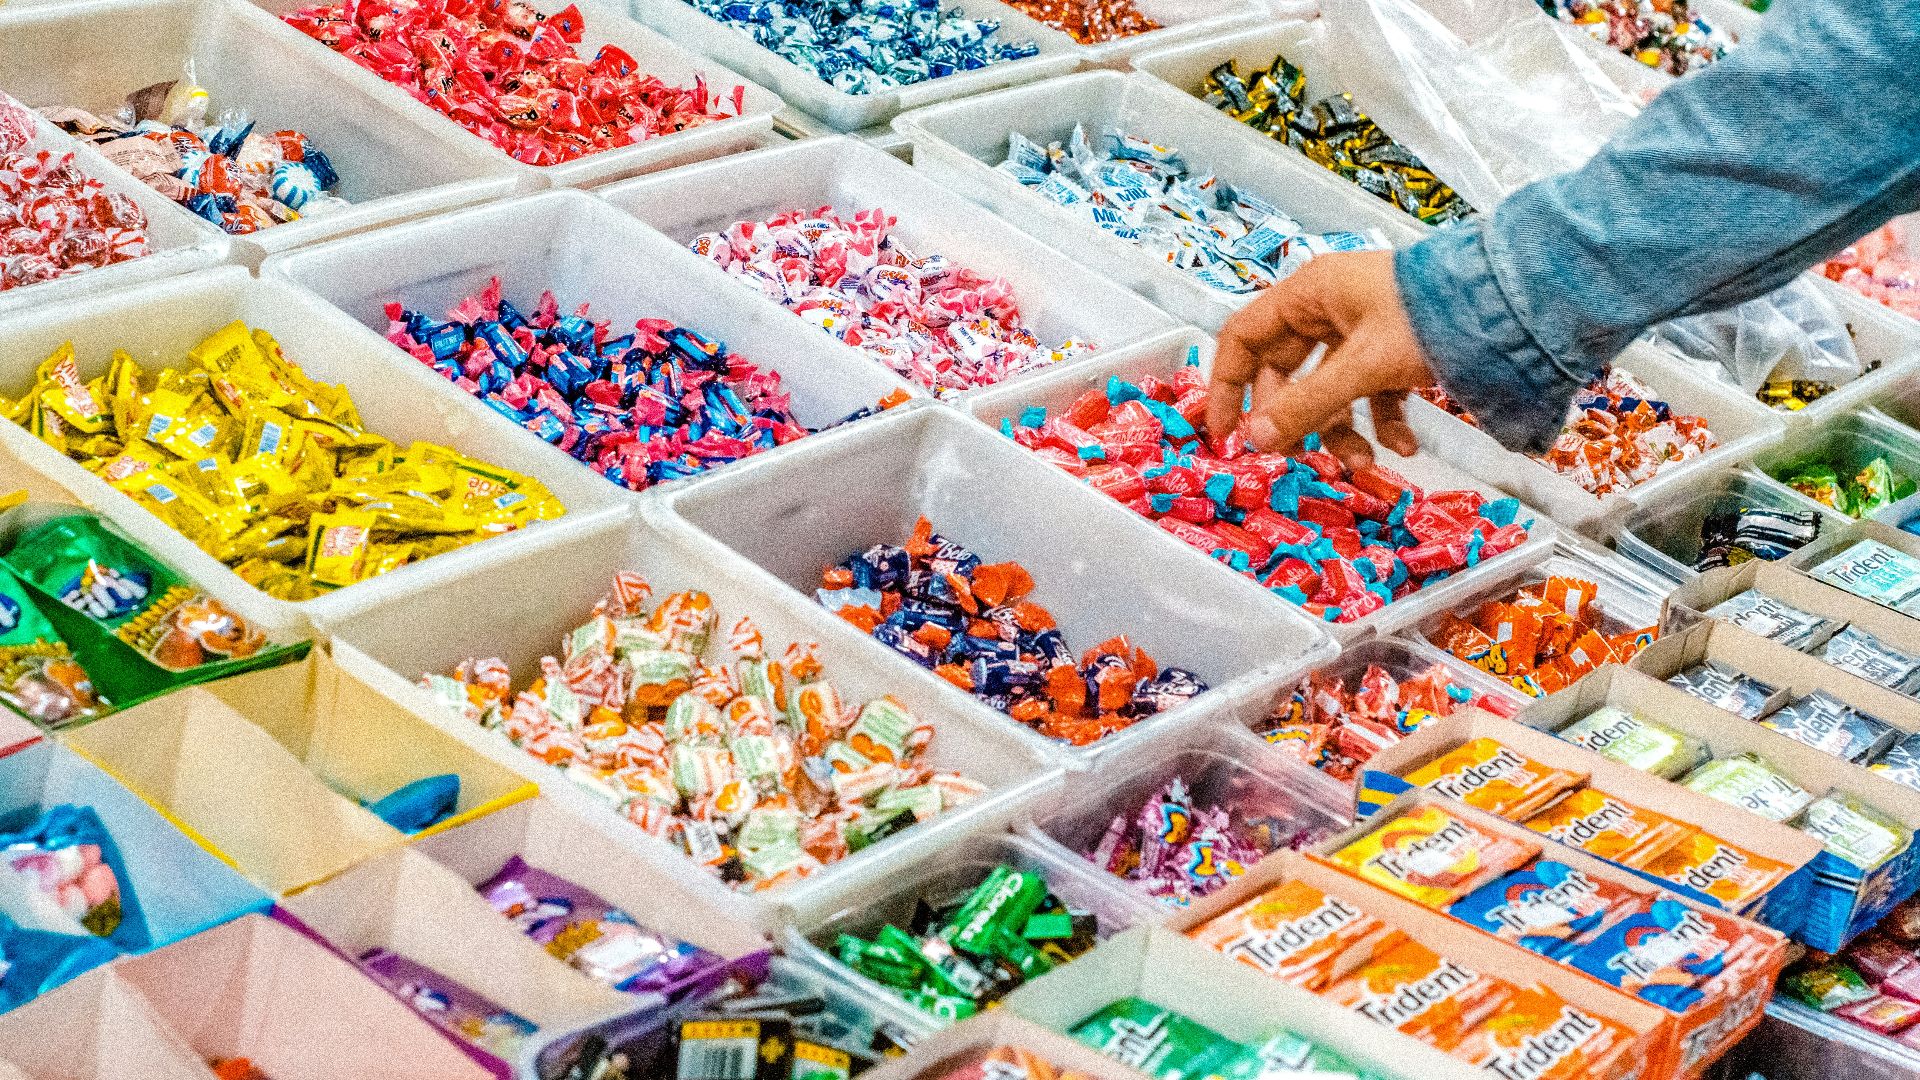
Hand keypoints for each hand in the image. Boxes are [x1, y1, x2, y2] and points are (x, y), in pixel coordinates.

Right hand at [1207, 250, 1436, 468]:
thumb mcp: (1362, 364)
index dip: (1226, 385)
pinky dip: (1382, 421)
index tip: (1226, 431)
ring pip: (1330, 389)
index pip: (1243, 338)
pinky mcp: (1393, 349)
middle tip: (1295, 456)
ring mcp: (1362, 329)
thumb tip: (1256, 439)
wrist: (1511, 303)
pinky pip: (1370, 392)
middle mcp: (1328, 308)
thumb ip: (1307, 405)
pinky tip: (1403, 445)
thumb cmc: (1431, 314)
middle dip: (1296, 420)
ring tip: (1361, 463)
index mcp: (1308, 294)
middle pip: (1286, 372)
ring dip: (1341, 430)